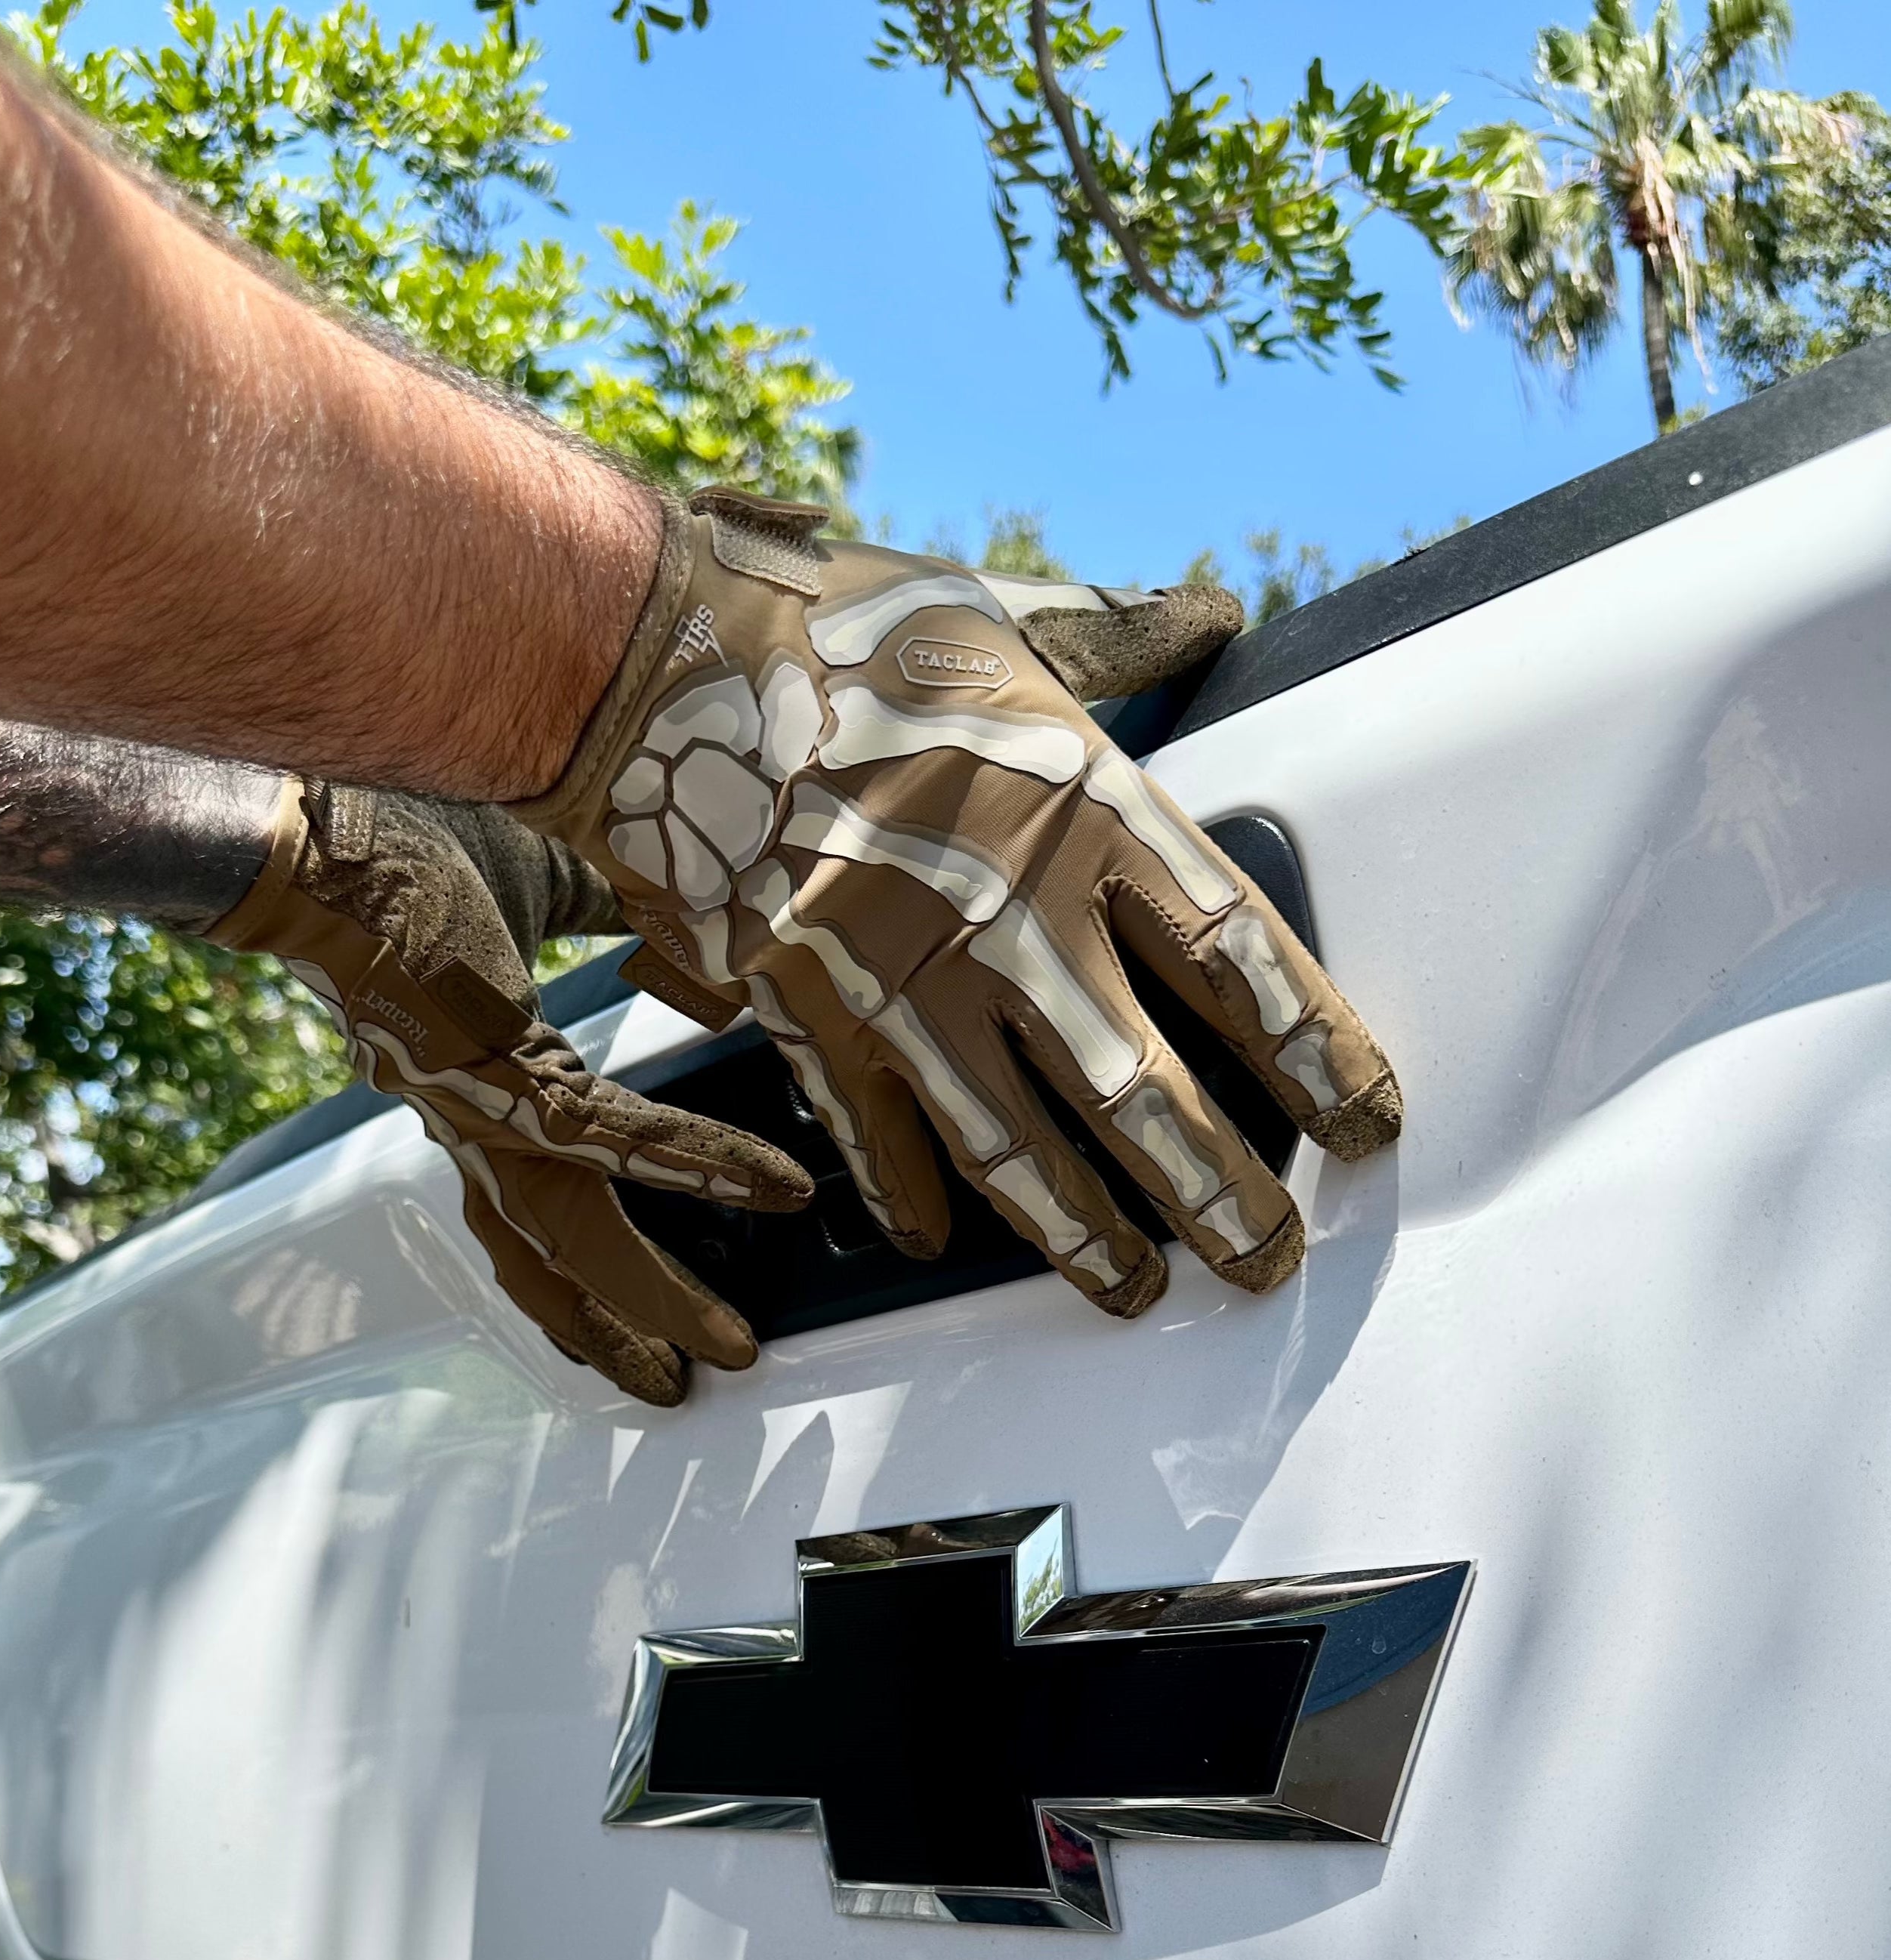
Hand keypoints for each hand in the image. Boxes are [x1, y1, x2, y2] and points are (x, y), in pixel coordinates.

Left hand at [210, 783, 810, 1404]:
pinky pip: (611, 1142)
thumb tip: (671, 900)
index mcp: (477, 1084)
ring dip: (654, 1296)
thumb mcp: (540, 892)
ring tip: (725, 1343)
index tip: (657, 1295)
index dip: (599, 1253)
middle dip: (617, 1324)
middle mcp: (471, 1117)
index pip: (544, 1193)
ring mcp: (478, 1106)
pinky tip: (764, 1188)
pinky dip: (694, 1168)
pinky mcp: (497, 1076)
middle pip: (547, 1250)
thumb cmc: (408, 848)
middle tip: (685, 1379)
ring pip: (574, 1229)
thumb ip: (606, 914)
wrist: (327, 830)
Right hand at [517, 491, 1399, 1317]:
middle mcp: (1011, 918)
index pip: (1238, 958)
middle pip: (1145, 1093)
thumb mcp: (997, 612)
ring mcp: (906, 984)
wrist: (653, 671)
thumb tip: (1213, 610)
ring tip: (1136, 1292)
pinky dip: (906, 1195)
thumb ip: (1114, 633)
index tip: (1362, 1122)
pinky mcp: (810, 1018)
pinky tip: (934, 1246)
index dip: (1316, 1053)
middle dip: (1217, 1193)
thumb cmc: (830, 631)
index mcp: (1083, 809)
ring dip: (1085, 1233)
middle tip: (1266, 1260)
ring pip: (1019, 1148)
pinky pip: (877, 1135)